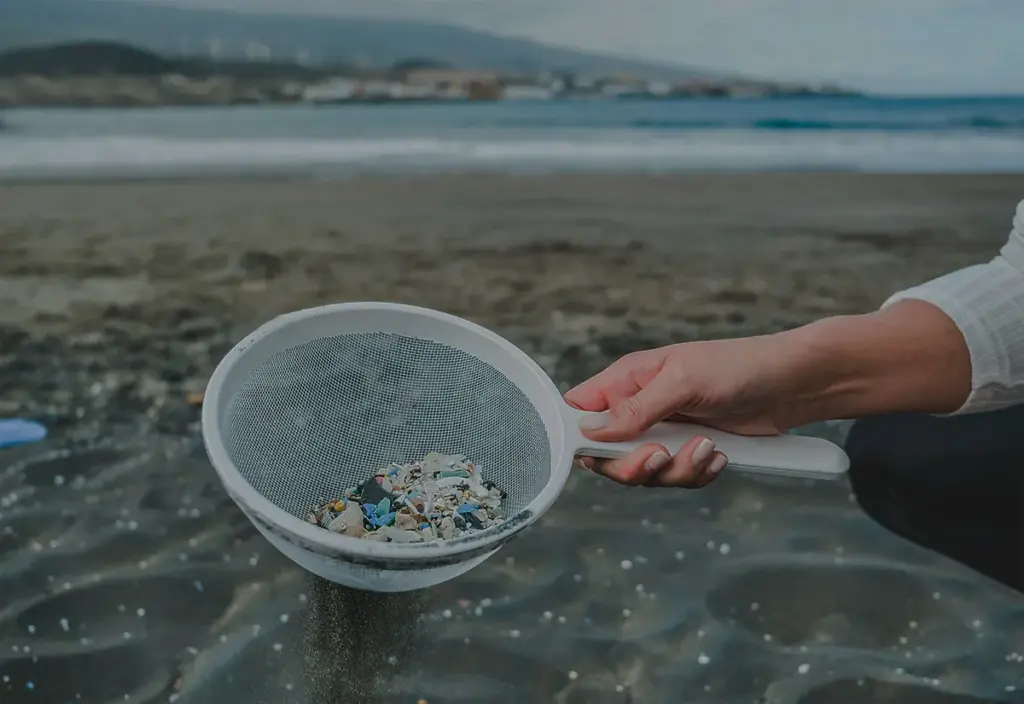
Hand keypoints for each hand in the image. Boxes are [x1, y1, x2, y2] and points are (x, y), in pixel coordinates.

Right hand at [564, 335, 798, 488]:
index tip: (599, 452)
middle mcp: (640, 408)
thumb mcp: (681, 382)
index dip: (580, 436)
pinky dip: (697, 474)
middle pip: (606, 455)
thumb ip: (635, 409)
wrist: (790, 385)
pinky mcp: (690, 451)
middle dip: (632, 466)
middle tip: (659, 456)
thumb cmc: (737, 366)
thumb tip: (590, 430)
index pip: (580, 412)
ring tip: (706, 448)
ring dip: (675, 470)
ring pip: (644, 473)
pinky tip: (718, 457)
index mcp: (627, 381)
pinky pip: (677, 478)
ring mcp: (665, 433)